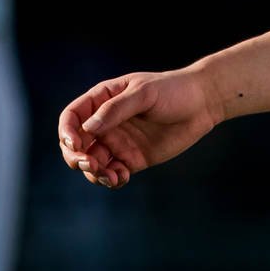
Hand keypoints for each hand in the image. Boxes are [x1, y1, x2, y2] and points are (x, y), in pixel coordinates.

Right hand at [57, 69, 222, 189]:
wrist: (203, 104)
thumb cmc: (172, 90)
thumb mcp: (144, 93)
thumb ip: (115, 109)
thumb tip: (87, 128)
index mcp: (102, 100)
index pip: (72, 117)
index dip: (66, 131)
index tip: (75, 144)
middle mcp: (106, 123)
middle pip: (77, 144)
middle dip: (76, 157)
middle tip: (89, 164)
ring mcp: (118, 142)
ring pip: (93, 163)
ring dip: (94, 173)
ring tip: (111, 176)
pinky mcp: (133, 159)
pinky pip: (113, 173)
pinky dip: (111, 180)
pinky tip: (121, 178)